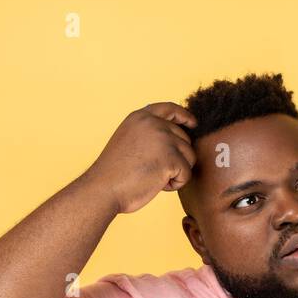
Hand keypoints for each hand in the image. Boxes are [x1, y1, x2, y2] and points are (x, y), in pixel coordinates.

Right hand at [82, 102, 197, 214]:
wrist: (104, 188)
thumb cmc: (114, 173)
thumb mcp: (129, 140)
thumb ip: (148, 134)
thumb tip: (174, 139)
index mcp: (140, 117)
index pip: (169, 109)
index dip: (184, 116)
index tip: (192, 123)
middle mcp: (154, 123)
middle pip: (184, 139)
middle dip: (177, 158)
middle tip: (153, 171)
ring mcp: (164, 139)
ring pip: (189, 157)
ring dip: (176, 172)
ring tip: (153, 178)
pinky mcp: (171, 158)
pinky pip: (186, 174)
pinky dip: (175, 184)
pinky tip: (156, 184)